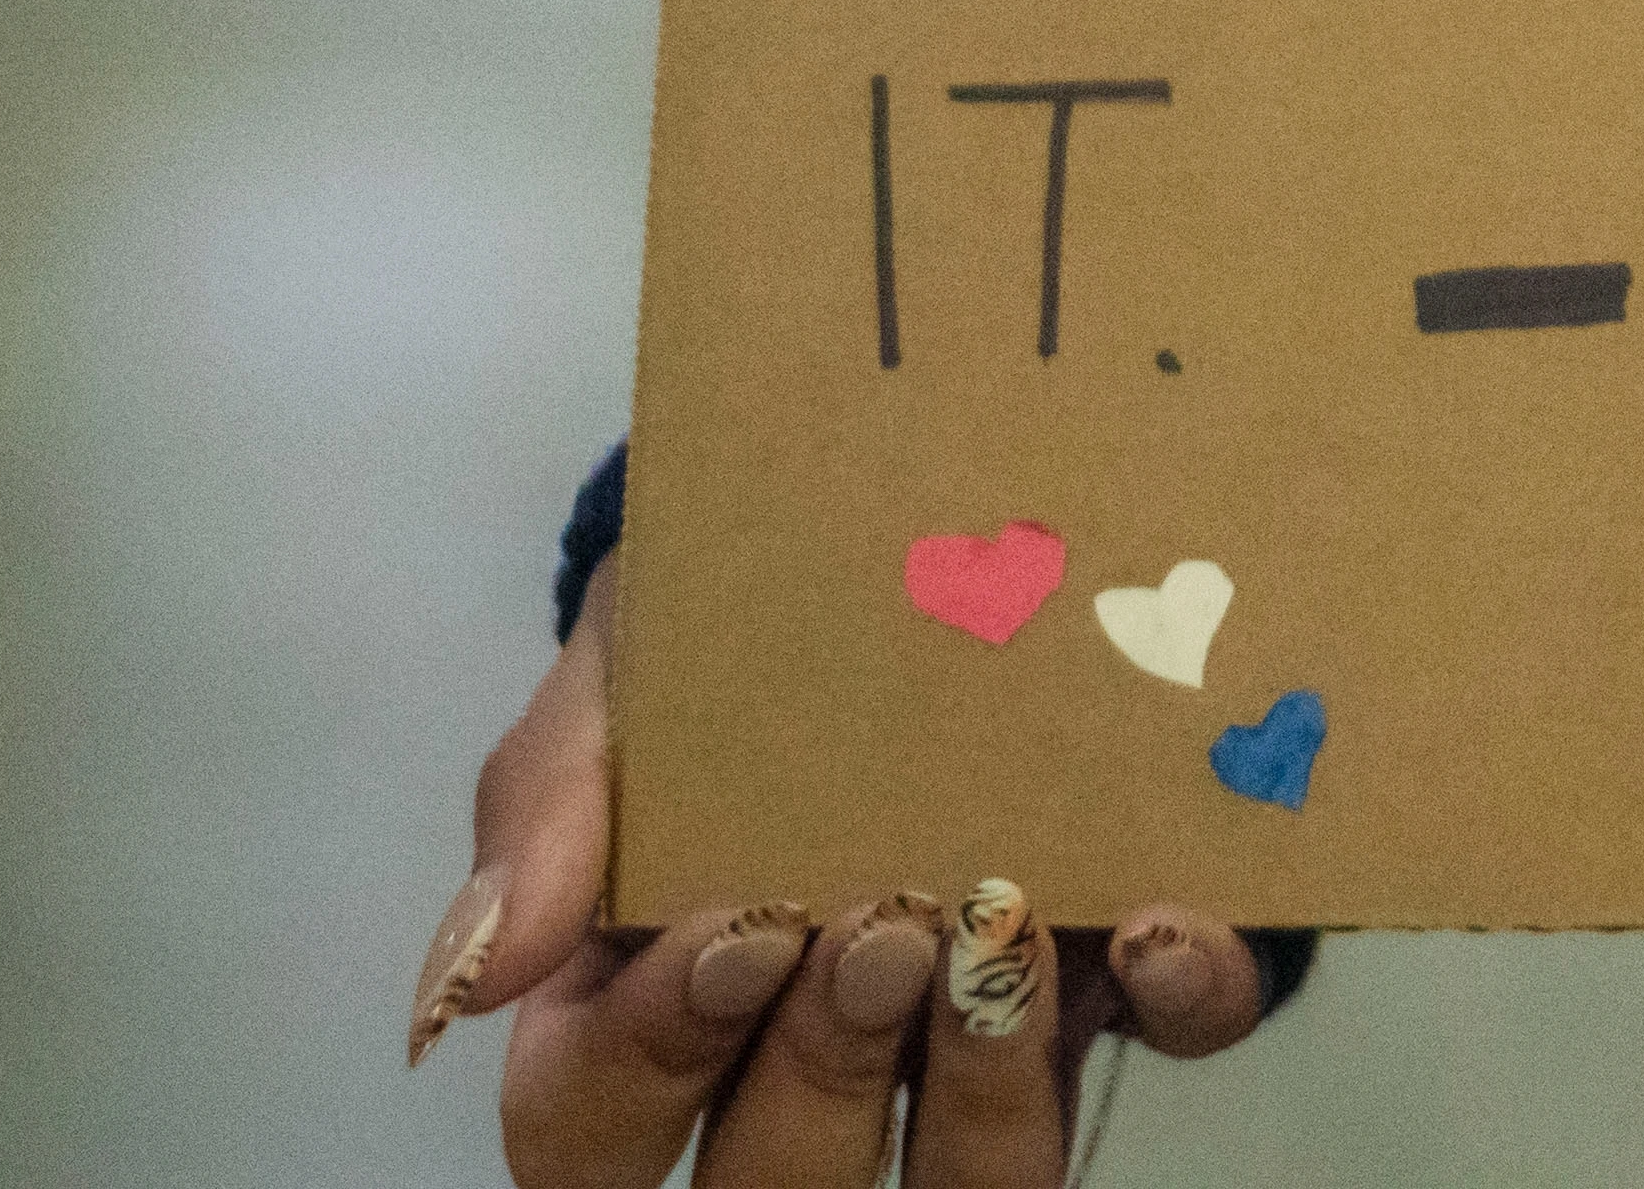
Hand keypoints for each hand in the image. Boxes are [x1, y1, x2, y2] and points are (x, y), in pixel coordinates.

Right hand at [420, 582, 1305, 1183]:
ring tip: (1002, 934)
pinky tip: (1155, 929)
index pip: (593, 1134)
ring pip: (967, 1181)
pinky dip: (1174, 998)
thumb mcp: (610, 681)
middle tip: (879, 925)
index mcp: (633, 1024)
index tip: (736, 930)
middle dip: (826, 1065)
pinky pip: (1166, 1045)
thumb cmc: (713, 644)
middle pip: (776, 1184)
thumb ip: (545, 807)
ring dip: (987, 1081)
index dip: (657, 1056)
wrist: (884, 521)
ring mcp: (965, 1049)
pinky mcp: (1119, 982)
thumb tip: (468, 982)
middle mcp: (793, 1075)